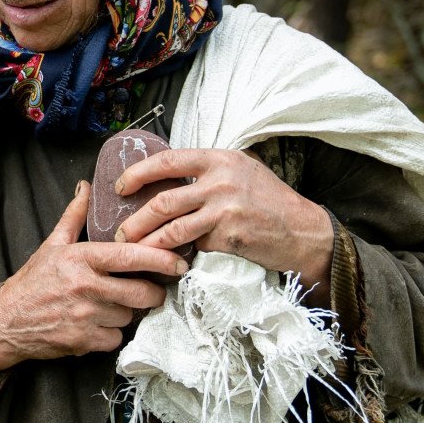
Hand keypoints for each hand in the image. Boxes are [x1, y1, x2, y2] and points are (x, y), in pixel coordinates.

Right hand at [0, 181, 188, 375]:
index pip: (131, 256)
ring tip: (112, 305)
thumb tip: (86, 187)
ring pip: (129, 316)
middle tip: (151, 290)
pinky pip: (116, 338)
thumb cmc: (33, 281)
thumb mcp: (52, 245)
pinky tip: (98, 325)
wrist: (5, 321)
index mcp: (81, 258)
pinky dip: (111, 334)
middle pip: (141, 292)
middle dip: (153, 293)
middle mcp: (86, 286)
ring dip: (127, 313)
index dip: (161, 259)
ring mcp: (85, 316)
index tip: (179, 262)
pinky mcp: (83, 341)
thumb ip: (74, 216)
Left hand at [113, 148, 333, 299]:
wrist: (303, 231)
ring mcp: (224, 210)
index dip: (138, 173)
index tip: (120, 186)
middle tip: (120, 232)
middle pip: (163, 201)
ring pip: (172, 229)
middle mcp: (220, 181)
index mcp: (219, 159)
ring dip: (147, 243)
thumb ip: (209, 171)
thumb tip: (168, 176)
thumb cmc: (270, 201)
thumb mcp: (242, 171)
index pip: (167, 161)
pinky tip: (165, 262)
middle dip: (136, 220)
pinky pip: (193, 247)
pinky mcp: (228, 238)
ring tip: (133, 251)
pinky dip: (176, 256)